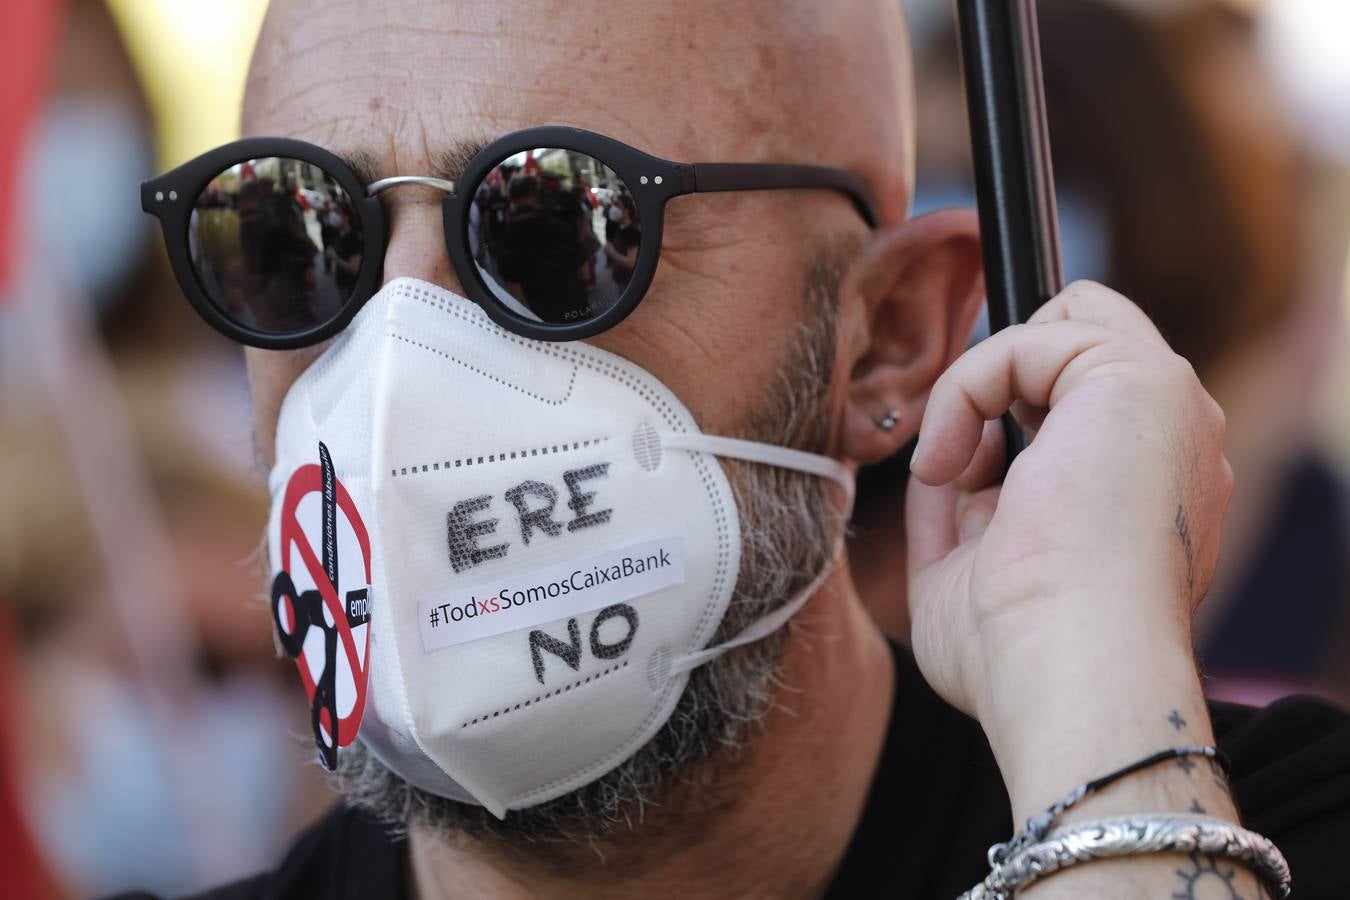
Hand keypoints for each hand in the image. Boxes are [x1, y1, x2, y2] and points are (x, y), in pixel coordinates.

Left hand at [905, 281, 1231, 807]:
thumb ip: (963, 506)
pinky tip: (947, 463)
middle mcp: (1169, 445)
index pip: (1078, 409)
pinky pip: (1026, 338)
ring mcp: (1166, 408)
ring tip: (948, 470)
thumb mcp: (972, 570)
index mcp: (1142, 494)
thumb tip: (955, 451)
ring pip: (1066, 319)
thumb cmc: (1018, 654)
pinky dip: (962, 390)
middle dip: (1003, 381)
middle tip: (958, 461)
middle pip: (1085, 344)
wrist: (1066, 674)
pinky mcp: (1141, 378)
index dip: (1008, 416)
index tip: (956, 469)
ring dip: (977, 386)